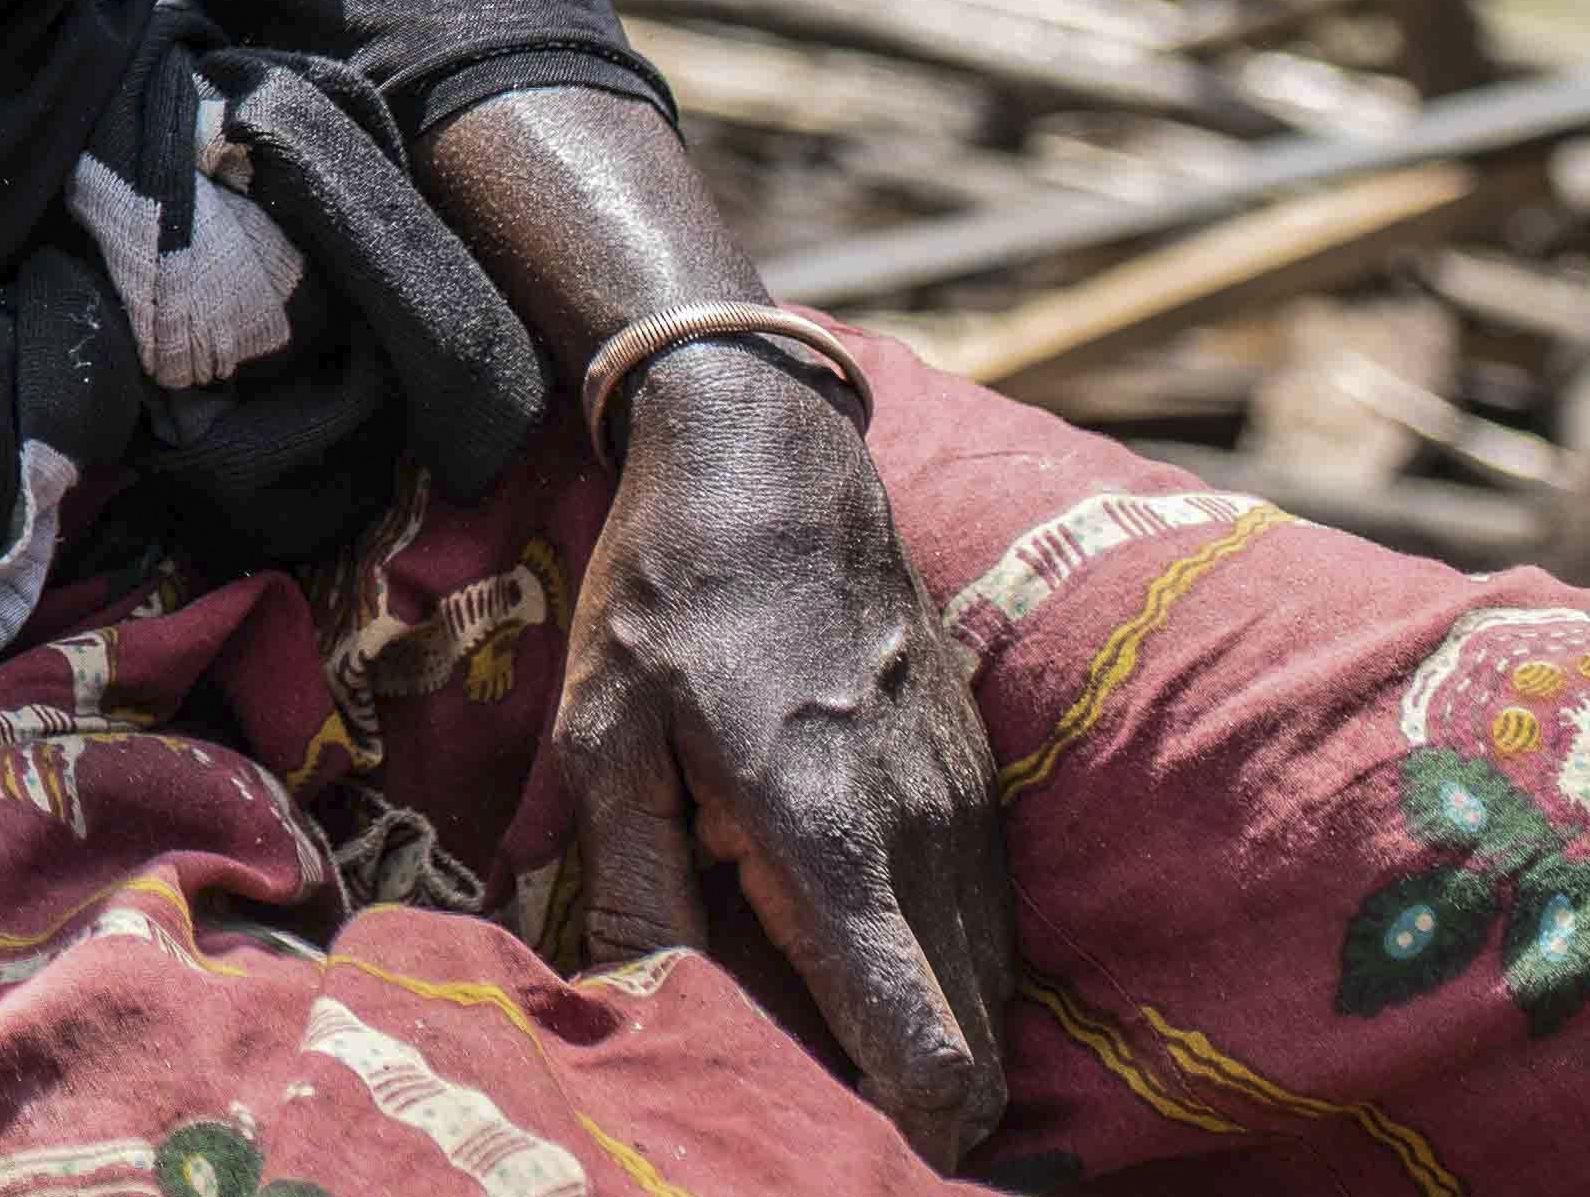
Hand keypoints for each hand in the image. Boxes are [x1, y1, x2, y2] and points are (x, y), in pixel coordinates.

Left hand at [543, 347, 1011, 1164]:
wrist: (774, 462)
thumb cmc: (667, 598)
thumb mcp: (608, 732)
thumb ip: (636, 880)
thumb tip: (647, 1007)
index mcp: (827, 837)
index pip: (926, 1045)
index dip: (901, 1129)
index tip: (842, 1150)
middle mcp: (924, 838)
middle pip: (968, 1045)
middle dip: (904, 1101)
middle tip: (806, 1096)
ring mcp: (967, 810)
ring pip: (982, 987)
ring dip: (923, 1033)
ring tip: (819, 1023)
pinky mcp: (980, 786)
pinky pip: (982, 923)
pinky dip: (936, 967)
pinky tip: (855, 948)